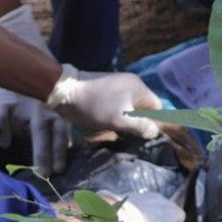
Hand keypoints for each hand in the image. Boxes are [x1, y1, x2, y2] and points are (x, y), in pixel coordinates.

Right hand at [0, 5, 70, 175]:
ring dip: (34, 148)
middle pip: (46, 134)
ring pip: (29, 129)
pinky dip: (2, 130)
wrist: (20, 53)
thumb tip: (72, 140)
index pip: (62, 131)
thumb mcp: (55, 94)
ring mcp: (23, 104)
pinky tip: (6, 143)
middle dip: (47, 155)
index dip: (62, 149)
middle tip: (49, 175)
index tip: (62, 169)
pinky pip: (1, 118)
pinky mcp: (4, 100)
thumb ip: (60, 115)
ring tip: (36, 169)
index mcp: (56, 107)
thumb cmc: (43, 79)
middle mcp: (42, 108)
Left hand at [45, 65, 161, 138]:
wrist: (64, 91)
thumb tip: (154, 131)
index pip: (157, 107)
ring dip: (126, 121)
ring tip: (119, 134)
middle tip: (132, 138)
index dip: (155, 123)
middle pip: (143, 108)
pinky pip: (118, 105)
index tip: (146, 136)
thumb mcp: (120, 120)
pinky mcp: (105, 89)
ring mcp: (117, 85)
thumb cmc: (95, 106)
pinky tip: (109, 126)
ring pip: (129, 108)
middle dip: (139, 123)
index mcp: (138, 87)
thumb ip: (140, 126)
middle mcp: (130, 83)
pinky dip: (116, 116)